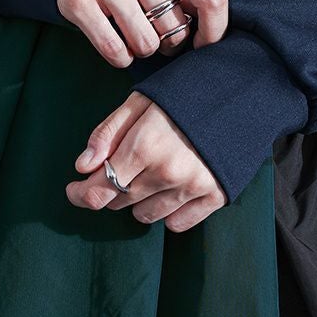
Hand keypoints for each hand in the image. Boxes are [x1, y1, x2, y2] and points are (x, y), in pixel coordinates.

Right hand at [56, 0, 228, 65]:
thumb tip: (213, 34)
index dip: (214, 30)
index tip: (204, 42)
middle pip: (174, 28)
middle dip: (171, 41)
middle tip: (159, 31)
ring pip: (145, 44)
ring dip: (145, 49)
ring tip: (138, 32)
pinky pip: (115, 51)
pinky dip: (121, 57)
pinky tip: (120, 42)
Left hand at [65, 91, 227, 230]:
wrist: (242, 92)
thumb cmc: (185, 93)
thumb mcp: (139, 101)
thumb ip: (107, 133)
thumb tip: (82, 166)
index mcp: (144, 146)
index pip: (99, 190)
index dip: (80, 194)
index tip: (74, 190)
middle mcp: (167, 172)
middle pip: (119, 203)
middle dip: (110, 189)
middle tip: (118, 170)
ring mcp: (193, 187)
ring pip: (146, 216)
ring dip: (139, 200)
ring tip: (150, 174)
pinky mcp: (215, 196)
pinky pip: (177, 224)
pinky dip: (169, 211)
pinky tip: (172, 188)